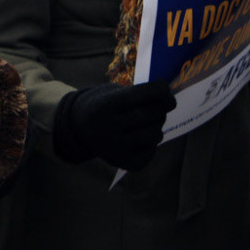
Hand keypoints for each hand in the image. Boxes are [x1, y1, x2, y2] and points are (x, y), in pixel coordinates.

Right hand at [53, 80, 175, 170]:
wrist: (79, 128)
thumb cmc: (104, 105)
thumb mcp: (112, 93)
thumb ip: (139, 95)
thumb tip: (170, 100)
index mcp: (103, 106)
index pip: (139, 95)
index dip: (159, 90)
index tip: (166, 87)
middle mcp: (107, 128)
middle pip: (150, 114)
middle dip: (162, 106)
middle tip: (163, 103)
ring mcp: (115, 148)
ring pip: (155, 133)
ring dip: (158, 124)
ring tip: (150, 120)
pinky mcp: (123, 162)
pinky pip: (151, 151)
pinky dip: (153, 142)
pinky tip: (142, 136)